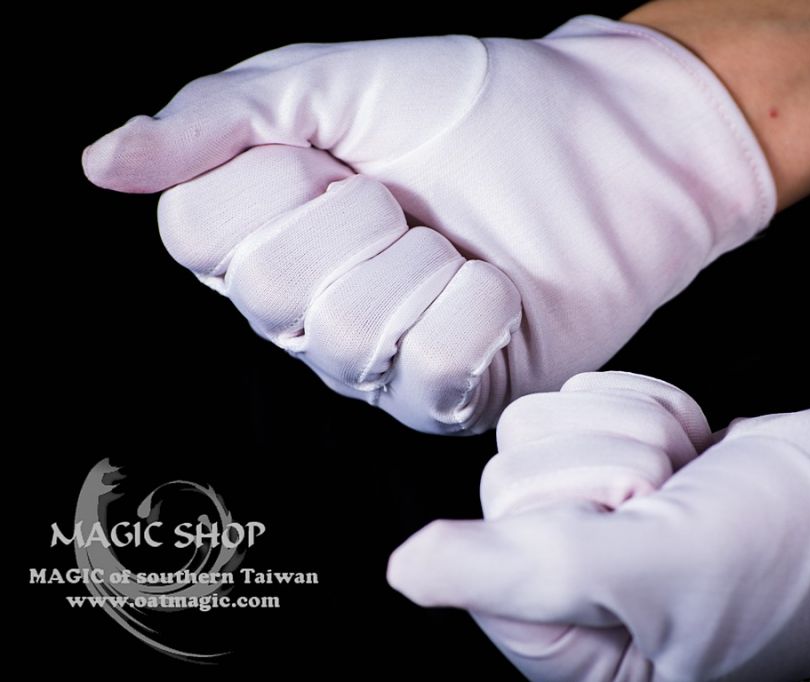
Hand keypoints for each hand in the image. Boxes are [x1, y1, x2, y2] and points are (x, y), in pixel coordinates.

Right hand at [81, 16, 773, 433]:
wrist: (607, 141)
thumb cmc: (480, 110)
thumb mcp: (337, 83)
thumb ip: (220, 120)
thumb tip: (103, 161)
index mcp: (266, 231)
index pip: (196, 233)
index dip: (272, 180)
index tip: (340, 152)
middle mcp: (309, 311)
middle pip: (269, 289)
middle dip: (354, 217)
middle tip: (407, 196)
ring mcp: (382, 364)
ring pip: (348, 336)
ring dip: (418, 260)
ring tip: (455, 238)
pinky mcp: (457, 397)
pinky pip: (430, 374)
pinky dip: (473, 311)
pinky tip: (497, 283)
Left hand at [388, 372, 809, 679]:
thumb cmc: (803, 550)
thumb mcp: (657, 571)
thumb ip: (523, 572)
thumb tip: (404, 571)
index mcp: (579, 650)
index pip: (488, 554)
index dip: (565, 509)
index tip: (640, 510)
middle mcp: (578, 593)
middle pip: (509, 482)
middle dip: (607, 463)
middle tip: (674, 494)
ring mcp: (599, 523)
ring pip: (540, 433)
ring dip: (632, 434)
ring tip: (691, 475)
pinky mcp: (622, 466)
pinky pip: (581, 405)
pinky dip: (645, 410)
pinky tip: (694, 450)